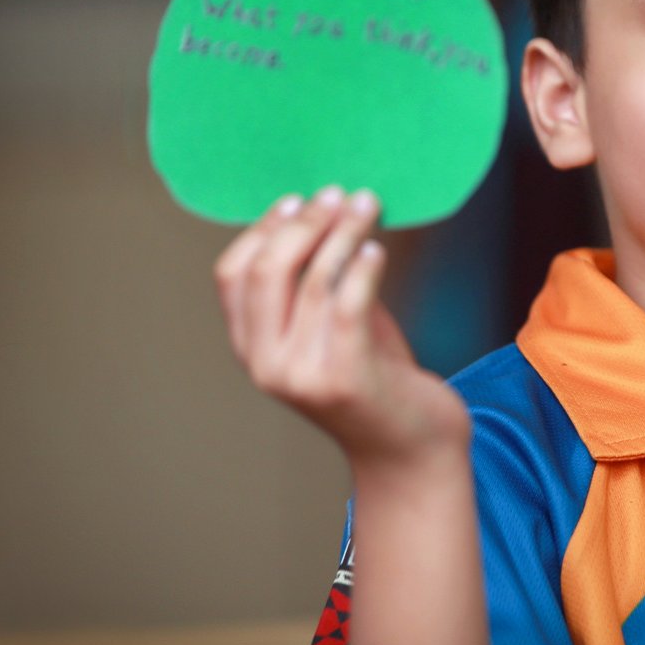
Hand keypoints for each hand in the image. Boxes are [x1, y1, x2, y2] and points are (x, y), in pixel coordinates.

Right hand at [214, 186, 470, 471]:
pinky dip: (362, 268)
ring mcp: (302, 375)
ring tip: (367, 205)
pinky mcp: (345, 379)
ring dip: (343, 233)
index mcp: (251, 349)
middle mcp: (266, 364)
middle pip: (267, 271)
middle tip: (337, 194)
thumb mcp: (333, 326)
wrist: (411, 450)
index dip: (262, 229)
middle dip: (303, 223)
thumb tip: (328, 211)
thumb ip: (319, 281)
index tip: (297, 199)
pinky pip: (348, 306)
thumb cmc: (377, 378)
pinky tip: (378, 247)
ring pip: (313, 282)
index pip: (233, 275)